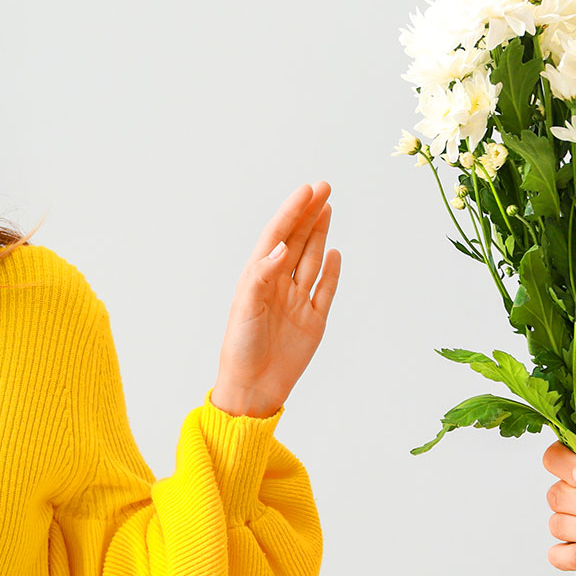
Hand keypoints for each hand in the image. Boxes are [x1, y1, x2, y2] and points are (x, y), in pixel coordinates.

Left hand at [211, 182, 341, 416]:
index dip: (292, 212)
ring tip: (326, 208)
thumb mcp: (246, 308)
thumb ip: (263, 275)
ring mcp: (297, 302)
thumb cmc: (240, 349)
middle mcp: (278, 285)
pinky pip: (325, 291)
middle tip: (323, 187)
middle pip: (297, 242)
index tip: (307, 190)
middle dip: (308, 214)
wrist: (253, 388)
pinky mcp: (313, 322)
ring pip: (311, 260)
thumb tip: (281, 247)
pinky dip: (332, 272)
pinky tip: (335, 252)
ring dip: (319, 234)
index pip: (277, 237)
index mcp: (258, 279)